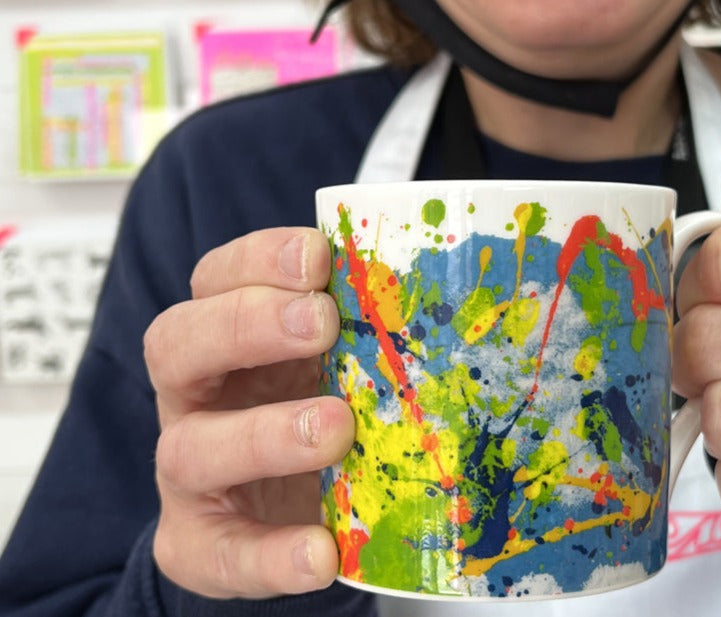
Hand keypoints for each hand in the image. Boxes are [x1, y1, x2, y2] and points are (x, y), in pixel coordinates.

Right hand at [144, 227, 354, 596]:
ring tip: (335, 429)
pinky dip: (269, 556)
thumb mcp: (347, 354)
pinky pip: (217, 553)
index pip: (216, 277)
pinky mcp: (198, 542)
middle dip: (247, 324)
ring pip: (189, 447)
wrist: (300, 504)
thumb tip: (451, 286)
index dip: (258, 260)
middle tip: (322, 322)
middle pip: (176, 344)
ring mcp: (189, 469)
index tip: (317, 256)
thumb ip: (370, 323)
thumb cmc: (331, 399)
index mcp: (225, 330)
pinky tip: (321, 552)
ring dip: (264, 435)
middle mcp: (194, 391)